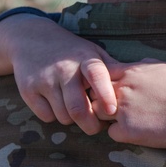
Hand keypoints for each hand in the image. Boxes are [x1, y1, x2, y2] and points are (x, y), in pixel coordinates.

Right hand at [0, 14, 117, 133]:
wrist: (31, 39)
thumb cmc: (71, 51)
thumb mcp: (93, 52)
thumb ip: (111, 69)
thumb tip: (137, 85)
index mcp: (85, 59)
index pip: (96, 76)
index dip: (105, 94)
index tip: (112, 111)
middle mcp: (64, 69)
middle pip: (78, 107)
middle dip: (90, 124)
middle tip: (97, 128)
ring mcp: (44, 80)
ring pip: (63, 116)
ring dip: (72, 120)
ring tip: (77, 110)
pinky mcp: (28, 90)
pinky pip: (46, 116)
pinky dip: (54, 116)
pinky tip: (58, 105)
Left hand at [104, 60, 165, 148]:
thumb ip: (146, 65)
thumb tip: (137, 64)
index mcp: (131, 72)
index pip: (101, 73)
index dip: (104, 82)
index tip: (113, 89)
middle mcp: (123, 89)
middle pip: (94, 93)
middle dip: (101, 100)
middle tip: (116, 107)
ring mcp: (122, 110)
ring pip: (97, 113)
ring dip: (107, 117)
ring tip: (127, 120)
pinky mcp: (126, 131)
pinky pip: (112, 133)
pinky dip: (122, 134)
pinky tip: (138, 132)